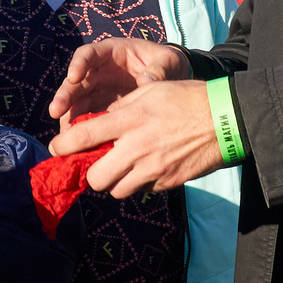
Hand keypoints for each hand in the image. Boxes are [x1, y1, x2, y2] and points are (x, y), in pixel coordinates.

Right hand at [48, 37, 189, 124]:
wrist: (173, 80)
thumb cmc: (169, 64)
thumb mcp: (168, 62)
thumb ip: (158, 69)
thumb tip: (145, 81)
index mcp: (112, 52)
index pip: (89, 54)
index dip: (78, 64)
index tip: (73, 76)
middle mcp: (99, 71)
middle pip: (76, 81)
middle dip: (65, 95)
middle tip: (56, 111)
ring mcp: (98, 90)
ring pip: (77, 102)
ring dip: (68, 116)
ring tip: (64, 133)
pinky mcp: (101, 108)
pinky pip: (87, 118)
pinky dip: (82, 130)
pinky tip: (79, 143)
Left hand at [51, 78, 222, 198]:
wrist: (226, 119)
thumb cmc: (186, 98)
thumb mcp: (150, 92)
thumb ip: (123, 109)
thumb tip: (100, 123)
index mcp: (130, 120)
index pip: (84, 137)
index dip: (63, 146)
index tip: (56, 149)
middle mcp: (137, 147)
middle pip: (97, 177)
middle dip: (92, 174)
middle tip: (97, 164)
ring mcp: (154, 169)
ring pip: (117, 190)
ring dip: (115, 182)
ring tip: (123, 167)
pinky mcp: (168, 182)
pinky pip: (143, 190)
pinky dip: (140, 182)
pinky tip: (149, 167)